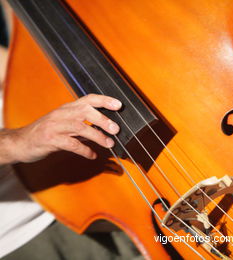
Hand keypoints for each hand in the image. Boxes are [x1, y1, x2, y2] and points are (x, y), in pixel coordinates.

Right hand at [0, 94, 121, 163]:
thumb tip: (105, 129)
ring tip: (109, 144)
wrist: (20, 142)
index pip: (88, 99)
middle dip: (103, 120)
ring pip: (80, 127)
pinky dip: (84, 150)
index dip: (104, 100)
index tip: (119, 105)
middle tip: (116, 129)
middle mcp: (61, 114)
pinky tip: (92, 155)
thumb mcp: (64, 124)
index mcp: (67, 108)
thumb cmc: (46, 133)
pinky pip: (71, 144)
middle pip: (85, 111)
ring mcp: (54, 126)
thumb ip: (82, 124)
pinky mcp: (49, 139)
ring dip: (97, 136)